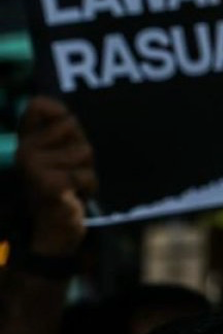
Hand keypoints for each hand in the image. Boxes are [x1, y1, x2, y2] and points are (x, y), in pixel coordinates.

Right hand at [14, 97, 96, 255]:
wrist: (52, 229)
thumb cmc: (63, 187)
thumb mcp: (63, 152)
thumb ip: (60, 128)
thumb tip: (55, 108)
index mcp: (26, 139)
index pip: (40, 105)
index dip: (60, 113)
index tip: (63, 132)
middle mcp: (24, 150)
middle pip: (73, 125)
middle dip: (82, 149)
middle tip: (71, 170)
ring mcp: (32, 167)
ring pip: (84, 151)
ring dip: (87, 170)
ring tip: (71, 185)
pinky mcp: (47, 184)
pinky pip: (84, 175)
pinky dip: (87, 186)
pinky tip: (72, 196)